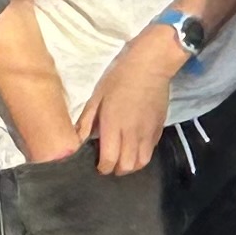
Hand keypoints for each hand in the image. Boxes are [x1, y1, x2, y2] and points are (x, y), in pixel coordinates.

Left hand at [82, 27, 185, 174]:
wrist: (151, 65)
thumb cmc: (119, 77)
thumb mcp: (97, 96)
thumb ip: (87, 121)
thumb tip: (76, 140)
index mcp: (114, 126)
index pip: (109, 160)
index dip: (102, 168)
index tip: (98, 164)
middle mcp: (132, 134)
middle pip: (127, 167)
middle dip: (116, 170)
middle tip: (109, 162)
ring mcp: (148, 132)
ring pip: (142, 163)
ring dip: (131, 166)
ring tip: (123, 159)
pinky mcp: (159, 128)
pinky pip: (151, 150)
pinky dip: (142, 155)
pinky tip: (135, 147)